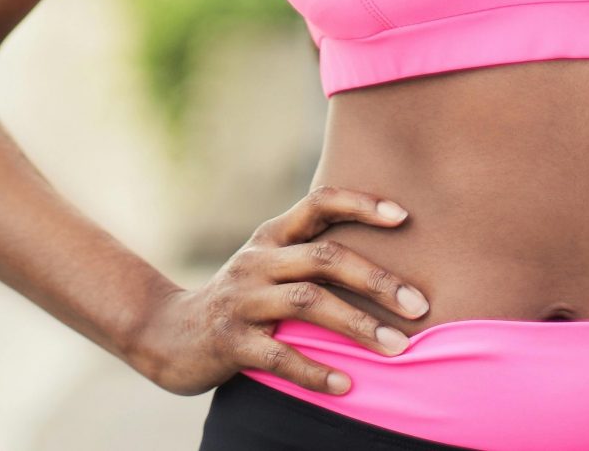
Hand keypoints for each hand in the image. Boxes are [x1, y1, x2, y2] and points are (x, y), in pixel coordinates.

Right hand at [129, 186, 431, 397]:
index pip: (319, 203)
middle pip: (324, 257)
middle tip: (420, 305)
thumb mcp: (268, 266)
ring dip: (358, 325)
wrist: (169, 335)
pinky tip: (346, 385)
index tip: (405, 217)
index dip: (361, 203)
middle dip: (377, 280)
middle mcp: (257, 260)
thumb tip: (389, 264)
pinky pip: (279, 355)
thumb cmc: (241, 301)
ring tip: (398, 348)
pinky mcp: (230, 341)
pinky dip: (315, 370)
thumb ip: (312, 257)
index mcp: (271, 237)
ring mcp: (242, 299)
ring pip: (308, 301)